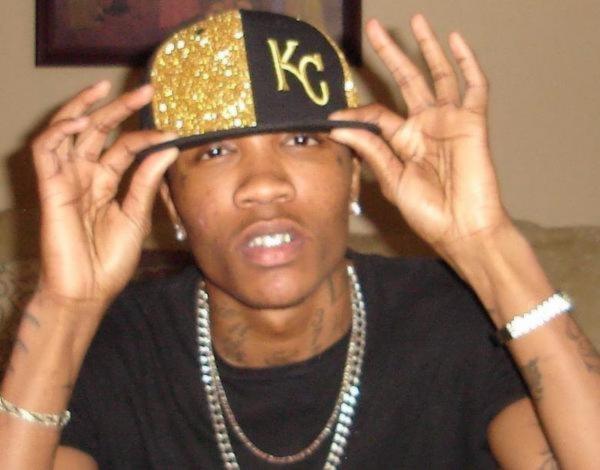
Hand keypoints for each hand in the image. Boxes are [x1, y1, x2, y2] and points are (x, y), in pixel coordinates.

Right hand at [31, 81, 177, 310]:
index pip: (124, 148)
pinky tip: (84, 120)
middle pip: (99, 131)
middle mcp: (85, 176)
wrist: (87, 291)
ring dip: (85, 107)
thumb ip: (145, 181)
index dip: (146, 136)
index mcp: (105, 184)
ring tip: (106, 88)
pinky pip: (46, 151)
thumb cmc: (109, 260)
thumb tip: (167, 147)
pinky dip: (61, 131)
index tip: (173, 130)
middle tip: (147, 89)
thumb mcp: (135, 215)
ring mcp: (65, 180)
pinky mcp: (48, 188)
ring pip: (68, 131)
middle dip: (119, 107)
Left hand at [330, 15, 510, 264]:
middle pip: (406, 80)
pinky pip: (473, 86)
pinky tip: (455, 39)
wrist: (462, 230)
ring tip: (416, 21)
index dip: (355, 112)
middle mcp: (425, 126)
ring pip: (438, 75)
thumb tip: (338, 128)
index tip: (331, 115)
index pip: (377, 114)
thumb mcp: (392, 180)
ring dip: (427, 48)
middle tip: (374, 28)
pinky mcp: (472, 122)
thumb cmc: (429, 213)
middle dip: (391, 54)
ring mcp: (449, 121)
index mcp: (403, 141)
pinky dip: (466, 62)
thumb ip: (370, 150)